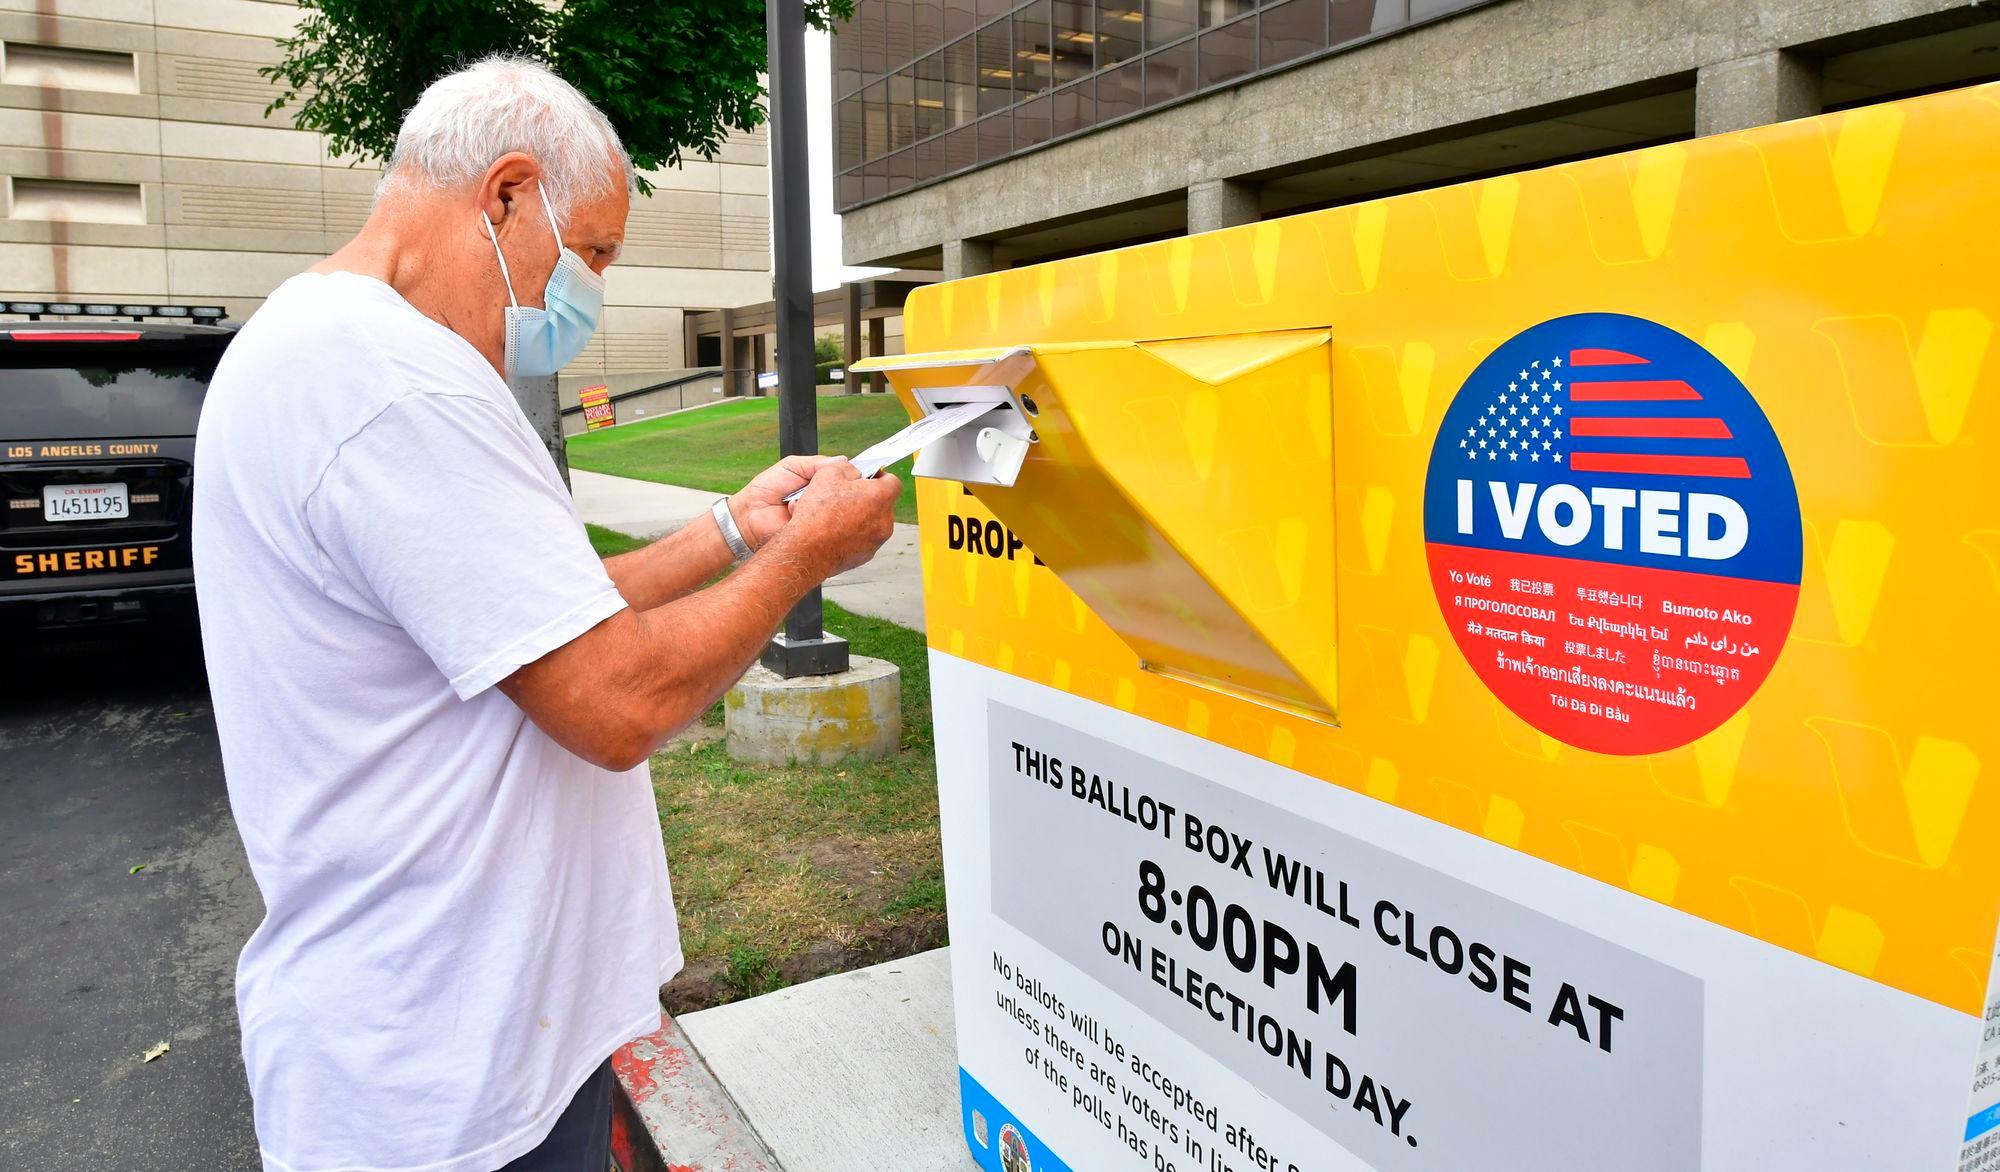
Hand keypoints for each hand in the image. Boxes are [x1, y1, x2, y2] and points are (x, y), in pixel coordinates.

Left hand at [728, 454, 846, 549]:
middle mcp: (825, 503)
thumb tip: (843, 459)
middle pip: (846, 495)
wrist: (748, 515)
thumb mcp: (791, 466)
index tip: (844, 473)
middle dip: (833, 487)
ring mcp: (821, 520)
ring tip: (796, 498)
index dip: (847, 475)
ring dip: (819, 501)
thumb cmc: (766, 489)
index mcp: (822, 485)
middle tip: (811, 485)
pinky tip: (793, 511)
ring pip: (837, 510)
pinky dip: (809, 516)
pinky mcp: (814, 535)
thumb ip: (816, 463)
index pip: (846, 479)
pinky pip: (822, 525)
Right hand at [782, 459, 899, 577]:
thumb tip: (852, 470)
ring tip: (837, 515)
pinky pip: (864, 539)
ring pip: (873, 522)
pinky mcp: (866, 555)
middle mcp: (885, 520)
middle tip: (846, 495)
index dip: (878, 476)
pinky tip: (835, 531)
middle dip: (867, 497)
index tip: (866, 477)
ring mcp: (877, 540)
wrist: (808, 551)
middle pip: (882, 503)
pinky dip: (854, 534)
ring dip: (860, 516)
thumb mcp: (828, 474)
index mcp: (880, 497)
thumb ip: (846, 466)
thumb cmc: (818, 515)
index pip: (893, 481)